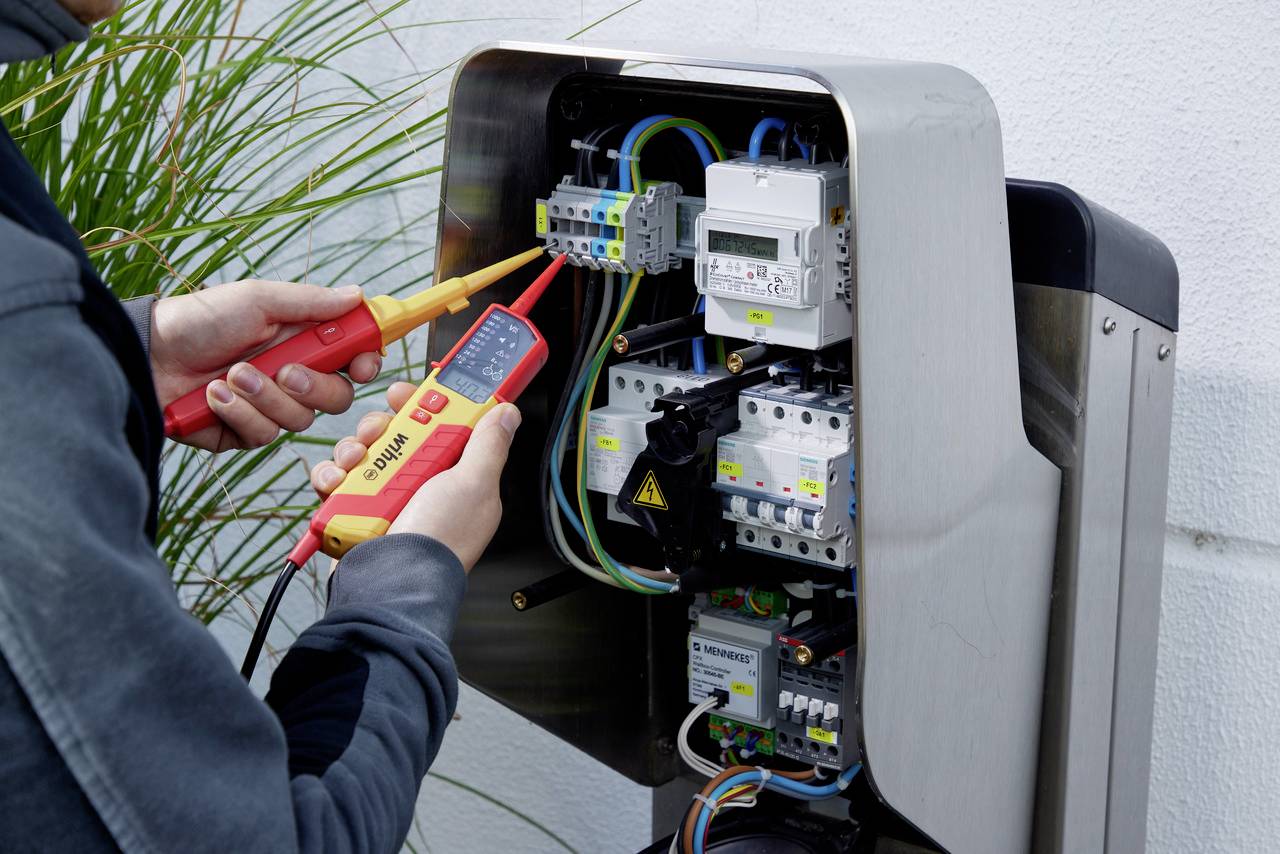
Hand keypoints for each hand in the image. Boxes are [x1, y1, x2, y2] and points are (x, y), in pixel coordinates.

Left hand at [150, 280, 382, 450]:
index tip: (362, 364)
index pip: (353, 359)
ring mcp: (269, 407)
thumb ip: (310, 302)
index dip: (365, 363)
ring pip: (299, 420)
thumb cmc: (201, 320)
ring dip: (264, 396)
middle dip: (312, 386)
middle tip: (283, 369)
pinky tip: (213, 395)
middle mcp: (292, 377)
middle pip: (337, 397)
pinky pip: (264, 435)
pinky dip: (239, 412)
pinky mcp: (244, 432)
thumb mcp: (258, 300)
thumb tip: (357, 295)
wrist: (149, 354)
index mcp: (302, 342)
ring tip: (230, 375)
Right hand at [310, 382, 521, 571]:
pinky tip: (338, 486)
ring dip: (353, 450)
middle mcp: (422, 485)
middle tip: (379, 431)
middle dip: (383, 425)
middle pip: (397, 432)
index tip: (408, 394)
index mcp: (457, 476)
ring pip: (364, 451)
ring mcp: (387, 498)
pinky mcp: (356, 511)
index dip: (426, 404)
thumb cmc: (438, 542)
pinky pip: (338, 479)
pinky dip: (332, 478)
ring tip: (356, 465)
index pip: (443, 425)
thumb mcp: (474, 485)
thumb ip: (488, 445)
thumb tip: (506, 414)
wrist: (392, 585)